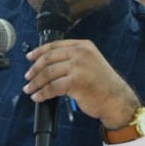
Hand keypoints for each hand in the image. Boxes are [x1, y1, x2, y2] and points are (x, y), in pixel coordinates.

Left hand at [24, 39, 139, 129]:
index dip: (39, 51)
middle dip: (34, 69)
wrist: (117, 100)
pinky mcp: (76, 82)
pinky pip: (52, 87)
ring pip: (48, 73)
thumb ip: (73, 59)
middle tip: (27, 78)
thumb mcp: (90, 63)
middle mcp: (81, 53)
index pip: (55, 45)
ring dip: (36, 83)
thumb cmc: (103, 85)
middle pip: (48, 58)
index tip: (29, 57)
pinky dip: (42, 93)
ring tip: (29, 89)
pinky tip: (38, 97)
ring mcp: (79, 67)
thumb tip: (48, 65)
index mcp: (84, 46)